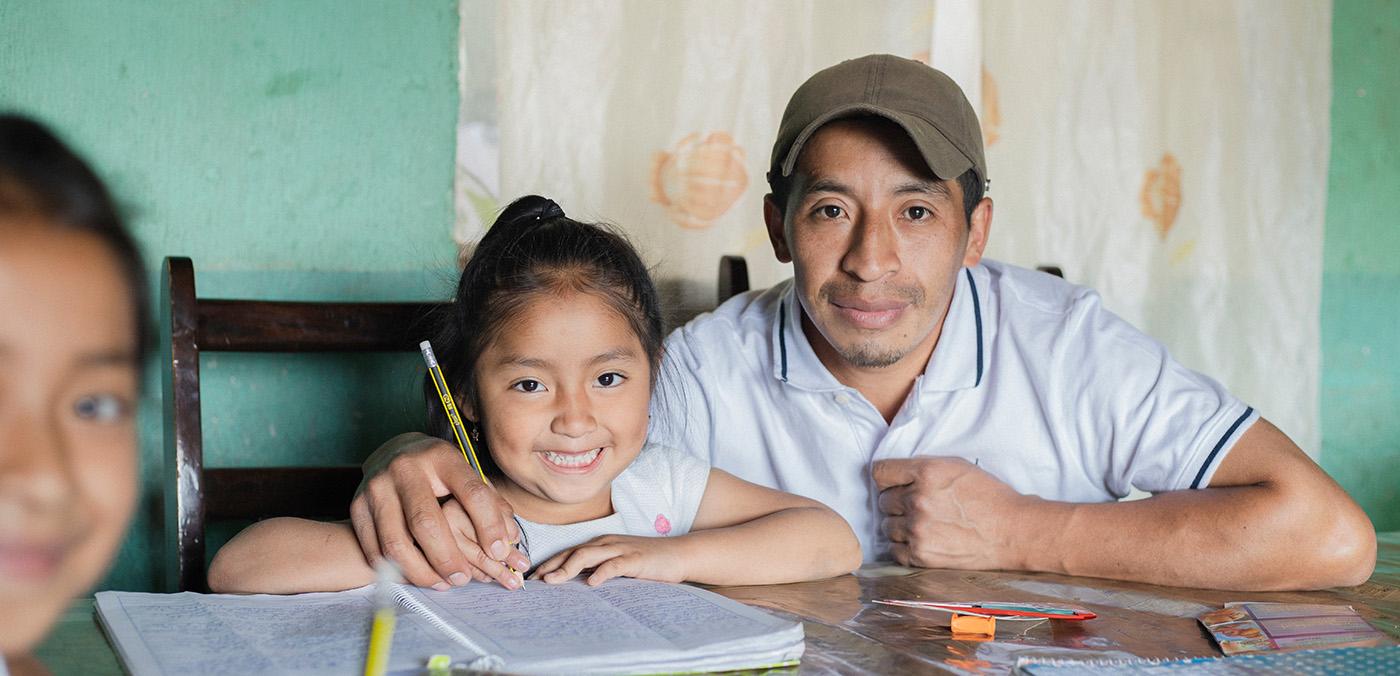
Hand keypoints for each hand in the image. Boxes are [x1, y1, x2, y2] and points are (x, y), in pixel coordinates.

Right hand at [349, 433, 529, 588]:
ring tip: (443, 582)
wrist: (392, 453)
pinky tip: (418, 576)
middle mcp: (406, 468)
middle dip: (448, 558)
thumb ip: (490, 504)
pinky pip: (375, 550)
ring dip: (422, 571)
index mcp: (441, 457)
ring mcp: (377, 487)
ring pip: (396, 542)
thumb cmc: (438, 471)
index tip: (499, 551)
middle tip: (463, 578)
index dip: (488, 526)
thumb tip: (509, 540)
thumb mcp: (465, 474)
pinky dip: (397, 571)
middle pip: (426, 522)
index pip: (471, 493)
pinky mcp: (357, 506)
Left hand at [529, 535, 688, 585]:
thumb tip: (576, 583)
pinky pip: (615, 564)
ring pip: (588, 555)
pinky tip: (592, 583)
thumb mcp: (618, 563)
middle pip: (573, 552)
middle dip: (551, 565)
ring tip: (553, 581)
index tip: (533, 578)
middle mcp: (606, 543)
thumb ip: (598, 569)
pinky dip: (602, 572)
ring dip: (567, 568)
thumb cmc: (647, 562)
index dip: (550, 563)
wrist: (678, 554)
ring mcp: (620, 549)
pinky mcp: (635, 559)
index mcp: (600, 544)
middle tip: (535, 581)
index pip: (569, 552)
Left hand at [872, 457, 1033, 569]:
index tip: (894, 483)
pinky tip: (921, 540)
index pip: (880, 472)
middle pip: (882, 500)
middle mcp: (918, 500)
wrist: (1012, 532)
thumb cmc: (989, 497)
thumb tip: (896, 474)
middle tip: (918, 506)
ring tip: (923, 524)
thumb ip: (923, 467)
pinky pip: (894, 550)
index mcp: (926, 473)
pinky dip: (903, 546)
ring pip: (886, 526)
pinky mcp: (921, 554)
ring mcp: (918, 529)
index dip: (887, 478)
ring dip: (899, 525)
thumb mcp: (957, 466)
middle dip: (896, 502)